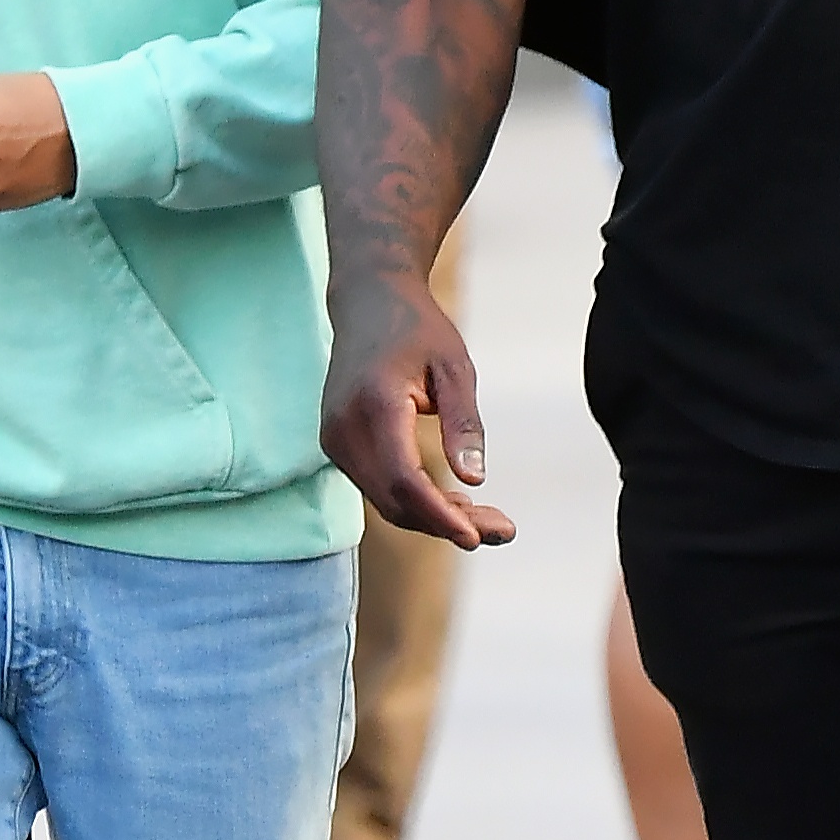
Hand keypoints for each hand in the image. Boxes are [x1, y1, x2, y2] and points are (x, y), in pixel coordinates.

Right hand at [321, 277, 515, 548]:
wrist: (367, 302)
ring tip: (489, 520)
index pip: (403, 480)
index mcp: (374, 405)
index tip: (479, 538)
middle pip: (394, 500)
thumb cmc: (417, 329)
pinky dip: (416, 502)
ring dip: (434, 518)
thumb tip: (474, 481)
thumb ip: (464, 425)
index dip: (440, 515)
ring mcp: (334, 440)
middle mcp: (344, 429)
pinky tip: (455, 504)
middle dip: (447, 524)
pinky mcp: (338, 445)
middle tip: (504, 530)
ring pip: (385, 501)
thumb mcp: (455, 368)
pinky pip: (378, 487)